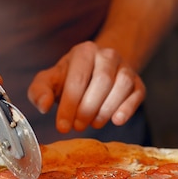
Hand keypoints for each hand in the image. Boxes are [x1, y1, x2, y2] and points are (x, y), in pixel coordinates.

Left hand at [27, 41, 145, 132]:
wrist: (97, 70)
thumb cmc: (70, 78)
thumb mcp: (50, 81)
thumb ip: (39, 92)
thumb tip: (43, 106)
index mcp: (84, 52)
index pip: (77, 79)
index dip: (69, 105)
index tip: (62, 126)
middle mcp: (107, 55)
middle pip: (102, 81)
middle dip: (87, 109)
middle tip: (78, 126)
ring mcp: (125, 68)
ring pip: (121, 86)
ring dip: (106, 110)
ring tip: (94, 123)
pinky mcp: (138, 83)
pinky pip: (137, 94)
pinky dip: (127, 109)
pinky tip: (116, 120)